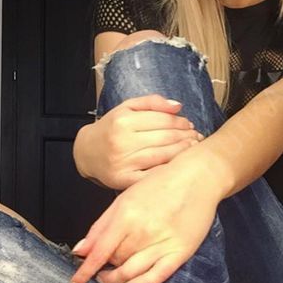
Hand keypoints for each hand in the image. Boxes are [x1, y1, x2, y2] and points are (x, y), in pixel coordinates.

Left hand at [69, 158, 220, 282]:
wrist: (198, 177)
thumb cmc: (159, 184)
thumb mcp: (124, 198)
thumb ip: (101, 225)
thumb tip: (81, 249)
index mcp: (126, 215)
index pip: (99, 251)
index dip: (85, 271)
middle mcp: (142, 231)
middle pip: (115, 261)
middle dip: (104, 267)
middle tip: (102, 267)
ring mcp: (162, 243)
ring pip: (131, 272)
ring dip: (116, 279)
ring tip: (111, 278)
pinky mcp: (180, 252)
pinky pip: (156, 276)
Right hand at [76, 94, 204, 189]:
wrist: (86, 152)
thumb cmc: (111, 128)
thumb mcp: (126, 108)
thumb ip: (152, 102)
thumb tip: (178, 106)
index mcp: (123, 121)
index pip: (162, 120)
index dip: (180, 122)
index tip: (190, 124)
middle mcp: (122, 142)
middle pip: (165, 138)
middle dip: (185, 136)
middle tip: (196, 137)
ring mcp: (123, 163)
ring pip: (162, 156)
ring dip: (182, 152)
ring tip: (193, 148)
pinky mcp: (123, 180)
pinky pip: (152, 176)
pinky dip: (168, 171)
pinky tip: (179, 166)